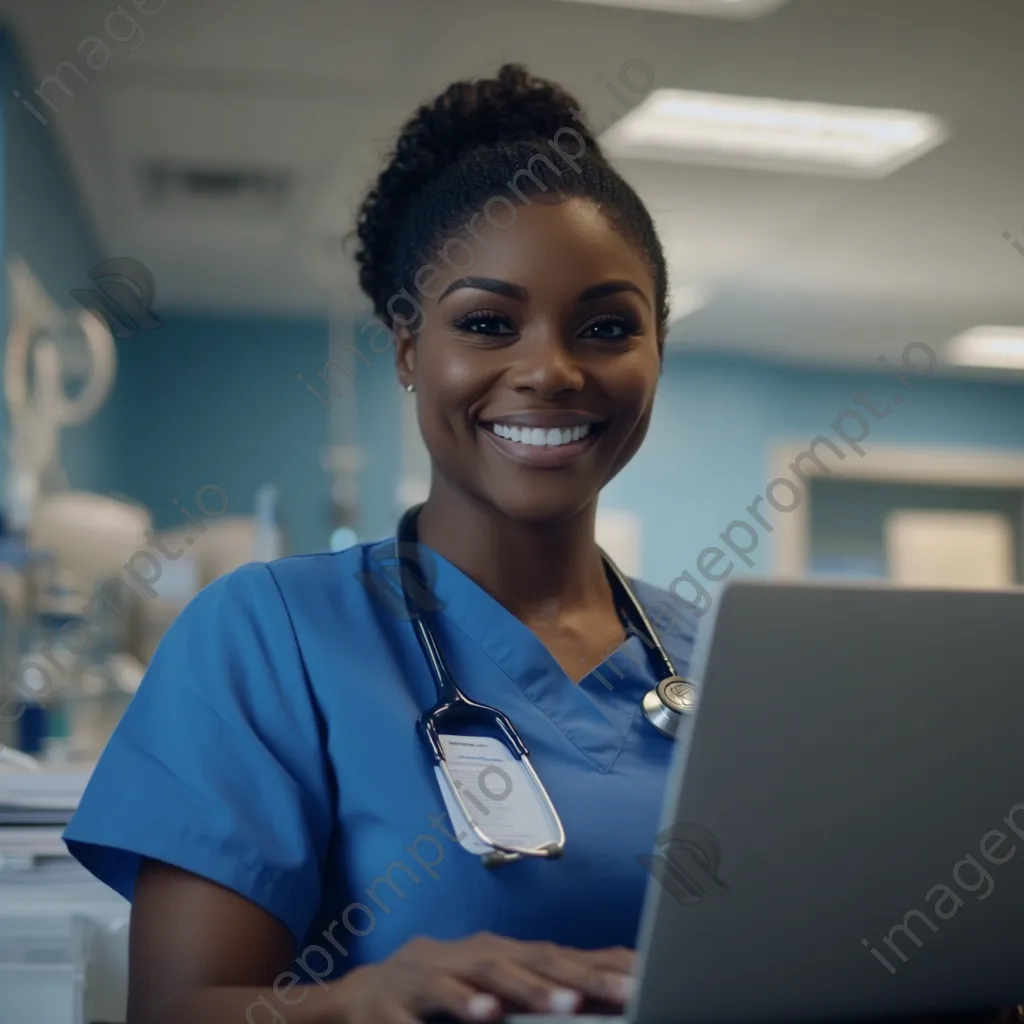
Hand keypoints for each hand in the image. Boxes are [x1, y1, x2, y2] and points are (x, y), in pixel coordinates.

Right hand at [330, 931, 635, 1023]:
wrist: (360, 996)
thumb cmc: (443, 989)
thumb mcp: (494, 984)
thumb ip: (541, 985)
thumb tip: (604, 987)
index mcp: (500, 954)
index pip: (560, 958)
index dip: (603, 968)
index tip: (646, 980)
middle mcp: (473, 956)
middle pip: (532, 962)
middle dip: (580, 979)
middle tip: (623, 993)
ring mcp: (436, 973)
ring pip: (485, 977)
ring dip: (526, 991)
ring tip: (564, 1007)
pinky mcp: (399, 999)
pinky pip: (432, 1006)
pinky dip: (459, 1007)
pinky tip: (484, 1017)